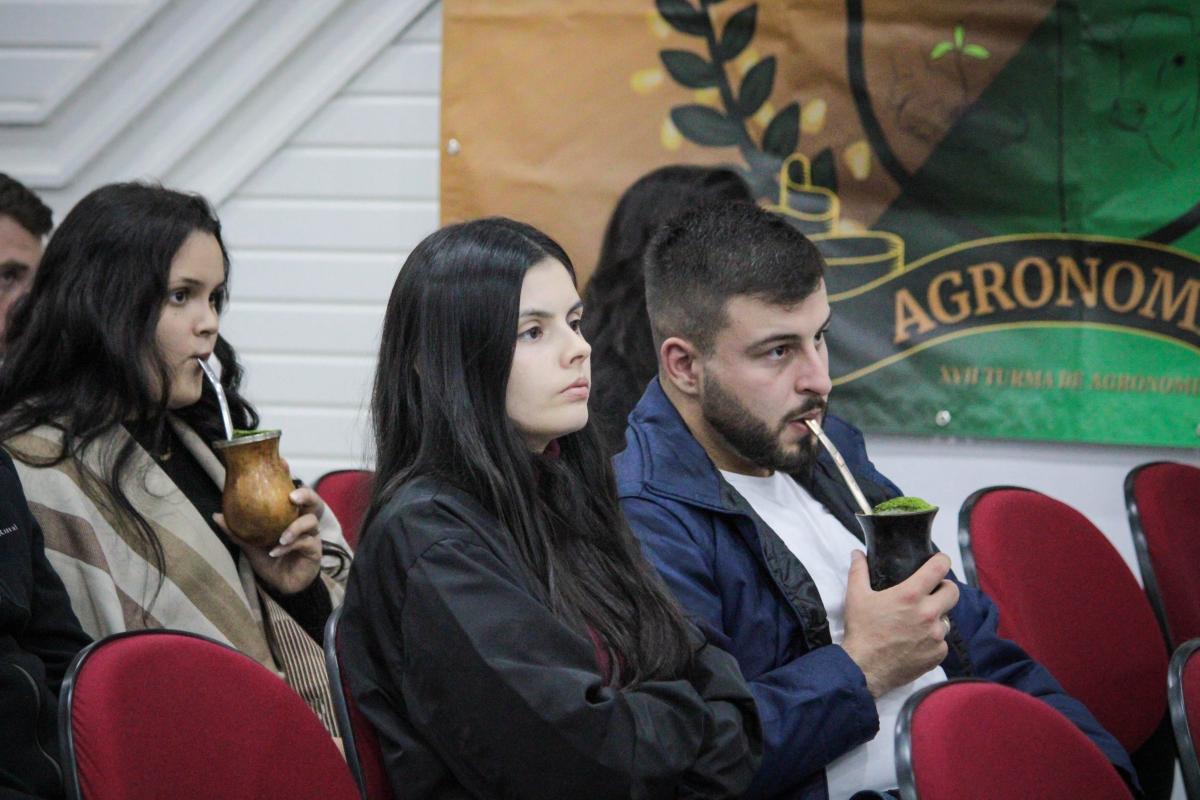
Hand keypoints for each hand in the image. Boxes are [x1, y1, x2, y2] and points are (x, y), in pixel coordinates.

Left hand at [215, 487, 324, 595]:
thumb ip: (237, 530)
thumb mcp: (250, 545)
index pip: (293, 492)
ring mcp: (311, 535)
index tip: (281, 462)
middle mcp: (303, 521)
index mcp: (290, 515)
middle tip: (292, 496)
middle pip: (313, 501)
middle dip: (306, 495)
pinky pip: (305, 542)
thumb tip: (216, 515)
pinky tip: (276, 551)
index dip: (288, 476)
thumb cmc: (269, 561)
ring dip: (295, 526)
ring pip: (311, 521)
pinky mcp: (314, 550)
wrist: (281, 585)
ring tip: (281, 536)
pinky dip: (289, 546)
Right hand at [840, 550, 958, 697]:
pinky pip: (942, 642)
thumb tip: (857, 554)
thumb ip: (859, 571)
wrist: (864, 668)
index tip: (938, 562)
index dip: (941, 561)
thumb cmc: (861, 631)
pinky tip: (916, 643)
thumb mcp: (856, 596)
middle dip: (944, 589)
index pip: (940, 568)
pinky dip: (932, 640)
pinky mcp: (938, 654)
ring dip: (935, 618)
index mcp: (910, 595)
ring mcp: (936, 635)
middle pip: (953, 592)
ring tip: (917, 624)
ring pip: (946, 619)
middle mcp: (928, 613)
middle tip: (930, 594)